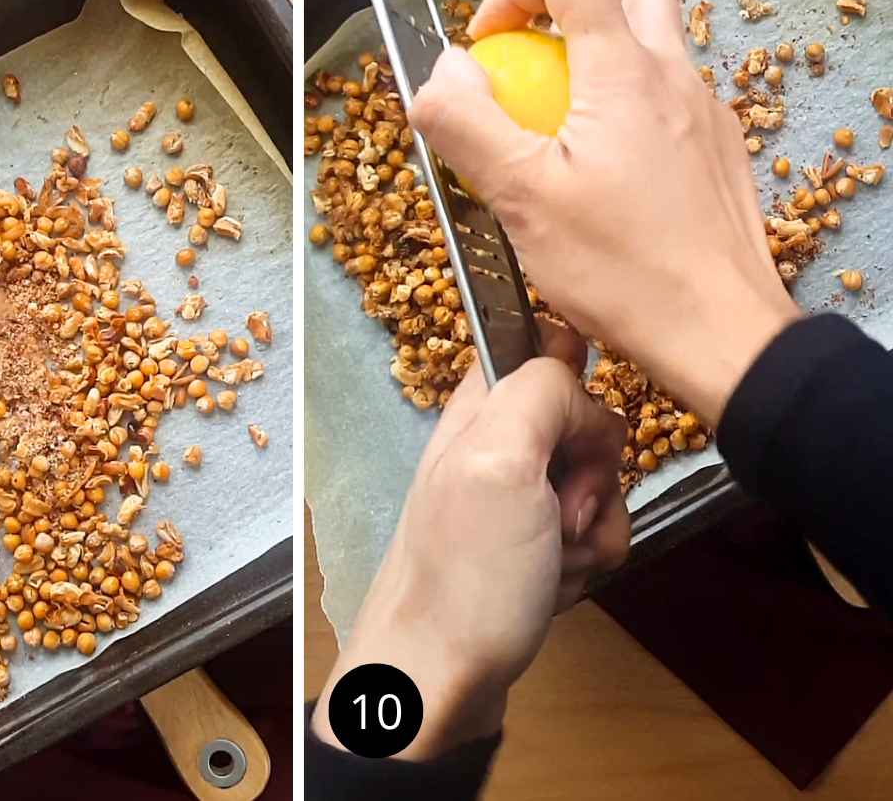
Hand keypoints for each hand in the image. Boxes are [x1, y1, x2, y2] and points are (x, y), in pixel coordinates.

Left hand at [312, 333, 627, 759]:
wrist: (438, 684)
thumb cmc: (466, 575)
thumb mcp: (497, 461)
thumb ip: (540, 394)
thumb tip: (578, 379)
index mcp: (476, 411)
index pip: (543, 353)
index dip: (577, 387)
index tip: (579, 431)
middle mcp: (495, 447)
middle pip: (587, 424)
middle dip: (596, 472)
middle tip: (560, 513)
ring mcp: (517, 502)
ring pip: (600, 483)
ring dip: (594, 528)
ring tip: (552, 563)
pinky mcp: (536, 549)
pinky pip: (594, 534)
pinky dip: (588, 563)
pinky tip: (555, 587)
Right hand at [411, 0, 799, 425]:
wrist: (721, 333)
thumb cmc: (624, 270)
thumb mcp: (521, 200)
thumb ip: (469, 125)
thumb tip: (442, 75)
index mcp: (621, 68)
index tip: (491, 49)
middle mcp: (672, 74)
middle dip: (566, 13)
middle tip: (530, 77)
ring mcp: (704, 112)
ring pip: (653, 44)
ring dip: (599, 62)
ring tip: (562, 133)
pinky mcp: (719, 151)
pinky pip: (670, 101)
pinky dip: (630, 111)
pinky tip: (607, 177)